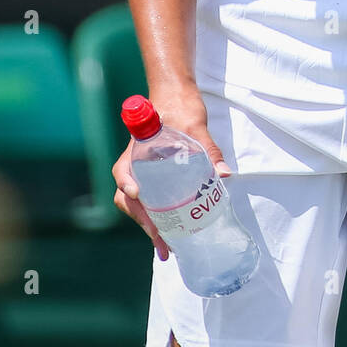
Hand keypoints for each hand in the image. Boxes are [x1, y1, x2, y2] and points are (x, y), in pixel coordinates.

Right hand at [112, 83, 231, 259]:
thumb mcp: (195, 126)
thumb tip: (223, 174)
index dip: (127, 185)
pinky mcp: (155, 181)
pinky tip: (172, 237)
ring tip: (166, 248)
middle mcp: (135, 166)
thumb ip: (208, 149)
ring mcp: (143, 175)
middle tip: (159, 237)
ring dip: (149, 227)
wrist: (176, 98)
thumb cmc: (180, 108)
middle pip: (129, 197)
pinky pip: (150, 204)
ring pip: (138, 206)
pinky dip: (157, 221)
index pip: (123, 170)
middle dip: (142, 220)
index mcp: (136, 149)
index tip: (137, 194)